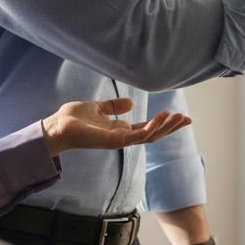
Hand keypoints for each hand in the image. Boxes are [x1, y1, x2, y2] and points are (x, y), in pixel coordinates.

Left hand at [41, 97, 191, 155]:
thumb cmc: (73, 119)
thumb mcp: (97, 108)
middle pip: (153, 135)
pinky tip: (161, 119)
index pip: (147, 128)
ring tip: (179, 117)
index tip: (179, 116)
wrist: (57, 126)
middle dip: (170, 128)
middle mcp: (122, 137)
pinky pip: (137, 136)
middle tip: (188, 119)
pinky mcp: (114, 141)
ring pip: (149, 137)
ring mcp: (119, 140)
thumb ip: (114, 107)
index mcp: (120, 130)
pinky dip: (150, 128)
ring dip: (165, 128)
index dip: (163, 123)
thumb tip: (130, 102)